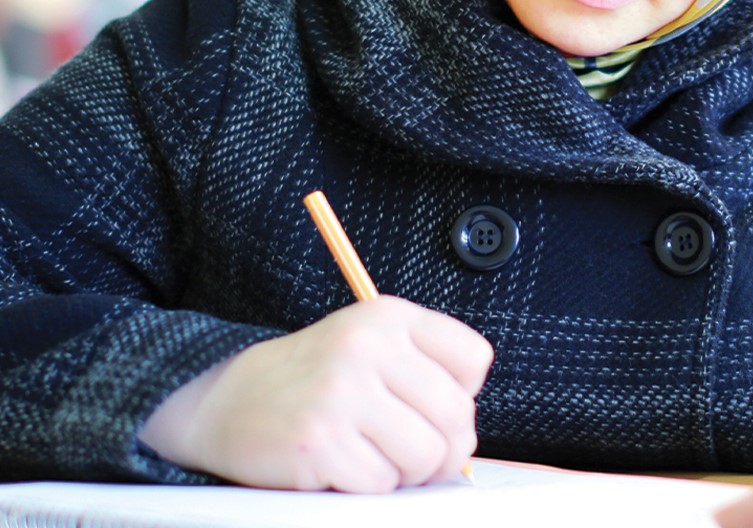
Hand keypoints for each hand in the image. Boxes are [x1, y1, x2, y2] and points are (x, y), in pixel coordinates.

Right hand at [140, 296, 492, 492]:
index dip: (463, 394)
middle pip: (456, 416)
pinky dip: (367, 486)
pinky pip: (380, 483)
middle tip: (406, 449)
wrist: (227, 399)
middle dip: (441, 447)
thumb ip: (428, 377)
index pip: (474, 358)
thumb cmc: (317, 381)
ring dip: (405, 472)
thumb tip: (465, 445)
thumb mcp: (374, 349)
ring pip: (425, 455)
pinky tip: (341, 465)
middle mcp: (368, 345)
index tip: (429, 404)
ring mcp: (342, 391)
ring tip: (372, 455)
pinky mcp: (319, 439)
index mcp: (389, 317)